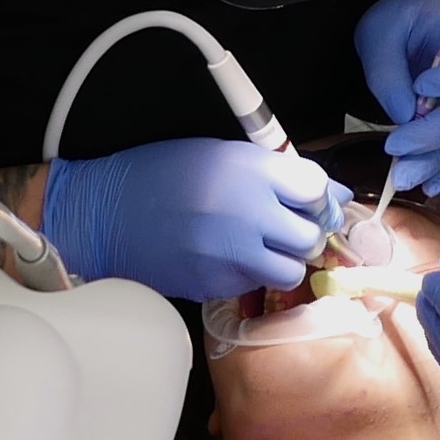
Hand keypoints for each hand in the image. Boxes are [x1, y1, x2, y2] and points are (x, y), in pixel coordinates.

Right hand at [42, 137, 347, 299]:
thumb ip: (276, 171)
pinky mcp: (215, 285)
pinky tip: (225, 257)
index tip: (305, 199)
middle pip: (310, 235)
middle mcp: (247, 212)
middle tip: (286, 227)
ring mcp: (231, 254)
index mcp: (249, 170)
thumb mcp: (219, 153)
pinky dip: (248, 274)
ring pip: (290, 271)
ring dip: (282, 260)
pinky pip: (253, 285)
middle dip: (304, 232)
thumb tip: (334, 193)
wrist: (105, 213)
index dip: (317, 196)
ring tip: (259, 246)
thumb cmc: (160, 173)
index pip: (317, 189)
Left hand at [355, 0, 439, 193]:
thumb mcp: (383, 29)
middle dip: (434, 135)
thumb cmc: (406, 17)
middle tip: (396, 148)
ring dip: (435, 161)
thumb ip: (387, 67)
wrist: (419, 23)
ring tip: (402, 176)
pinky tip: (427, 183)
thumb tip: (402, 113)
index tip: (420, 87)